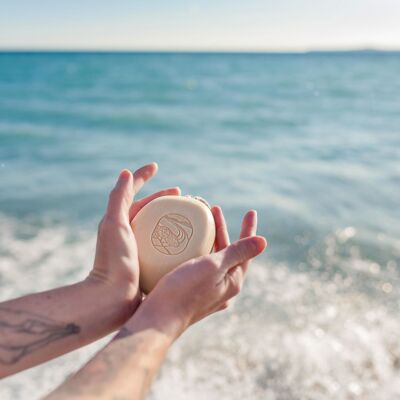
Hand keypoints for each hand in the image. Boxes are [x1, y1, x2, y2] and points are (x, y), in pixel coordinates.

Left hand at [87, 163, 179, 313]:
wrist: (111, 300)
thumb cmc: (112, 262)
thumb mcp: (114, 225)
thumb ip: (119, 198)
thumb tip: (126, 172)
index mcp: (119, 222)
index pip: (133, 193)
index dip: (143, 177)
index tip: (156, 167)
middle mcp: (129, 234)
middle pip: (151, 210)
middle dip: (166, 199)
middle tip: (184, 196)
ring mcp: (141, 249)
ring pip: (161, 228)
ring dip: (175, 219)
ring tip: (192, 216)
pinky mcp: (150, 264)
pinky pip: (168, 247)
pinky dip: (179, 240)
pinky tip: (193, 243)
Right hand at [130, 207, 266, 337]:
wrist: (157, 320)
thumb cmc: (184, 292)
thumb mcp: (213, 267)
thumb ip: (237, 253)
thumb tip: (263, 242)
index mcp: (232, 282)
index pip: (245, 251)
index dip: (248, 230)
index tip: (251, 212)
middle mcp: (222, 289)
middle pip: (228, 253)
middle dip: (223, 231)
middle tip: (216, 210)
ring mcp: (206, 292)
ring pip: (213, 260)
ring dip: (210, 240)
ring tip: (202, 223)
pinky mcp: (190, 292)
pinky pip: (199, 267)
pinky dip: (198, 252)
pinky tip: (186, 246)